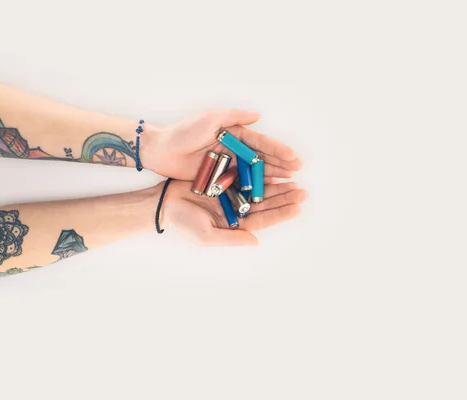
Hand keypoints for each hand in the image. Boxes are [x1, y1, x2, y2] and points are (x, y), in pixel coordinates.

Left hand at [141, 110, 302, 179]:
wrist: (161, 151)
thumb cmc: (183, 132)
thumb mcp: (209, 119)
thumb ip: (233, 116)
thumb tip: (258, 115)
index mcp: (233, 134)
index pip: (260, 143)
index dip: (277, 150)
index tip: (293, 157)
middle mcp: (233, 149)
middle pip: (261, 158)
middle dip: (280, 164)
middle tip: (297, 172)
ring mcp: (227, 164)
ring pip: (254, 172)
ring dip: (272, 176)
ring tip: (288, 182)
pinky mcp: (219, 177)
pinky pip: (240, 183)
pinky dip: (254, 187)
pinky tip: (268, 192)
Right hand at [159, 180, 306, 245]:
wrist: (163, 203)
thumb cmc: (182, 222)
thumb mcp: (206, 236)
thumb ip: (232, 238)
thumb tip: (256, 241)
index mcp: (235, 225)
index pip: (263, 220)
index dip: (281, 214)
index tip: (298, 208)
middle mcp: (237, 211)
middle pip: (266, 204)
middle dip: (285, 198)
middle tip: (303, 191)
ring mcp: (232, 195)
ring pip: (259, 190)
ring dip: (276, 186)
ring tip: (293, 180)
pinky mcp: (225, 181)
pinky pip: (246, 177)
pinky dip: (259, 174)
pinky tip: (272, 170)